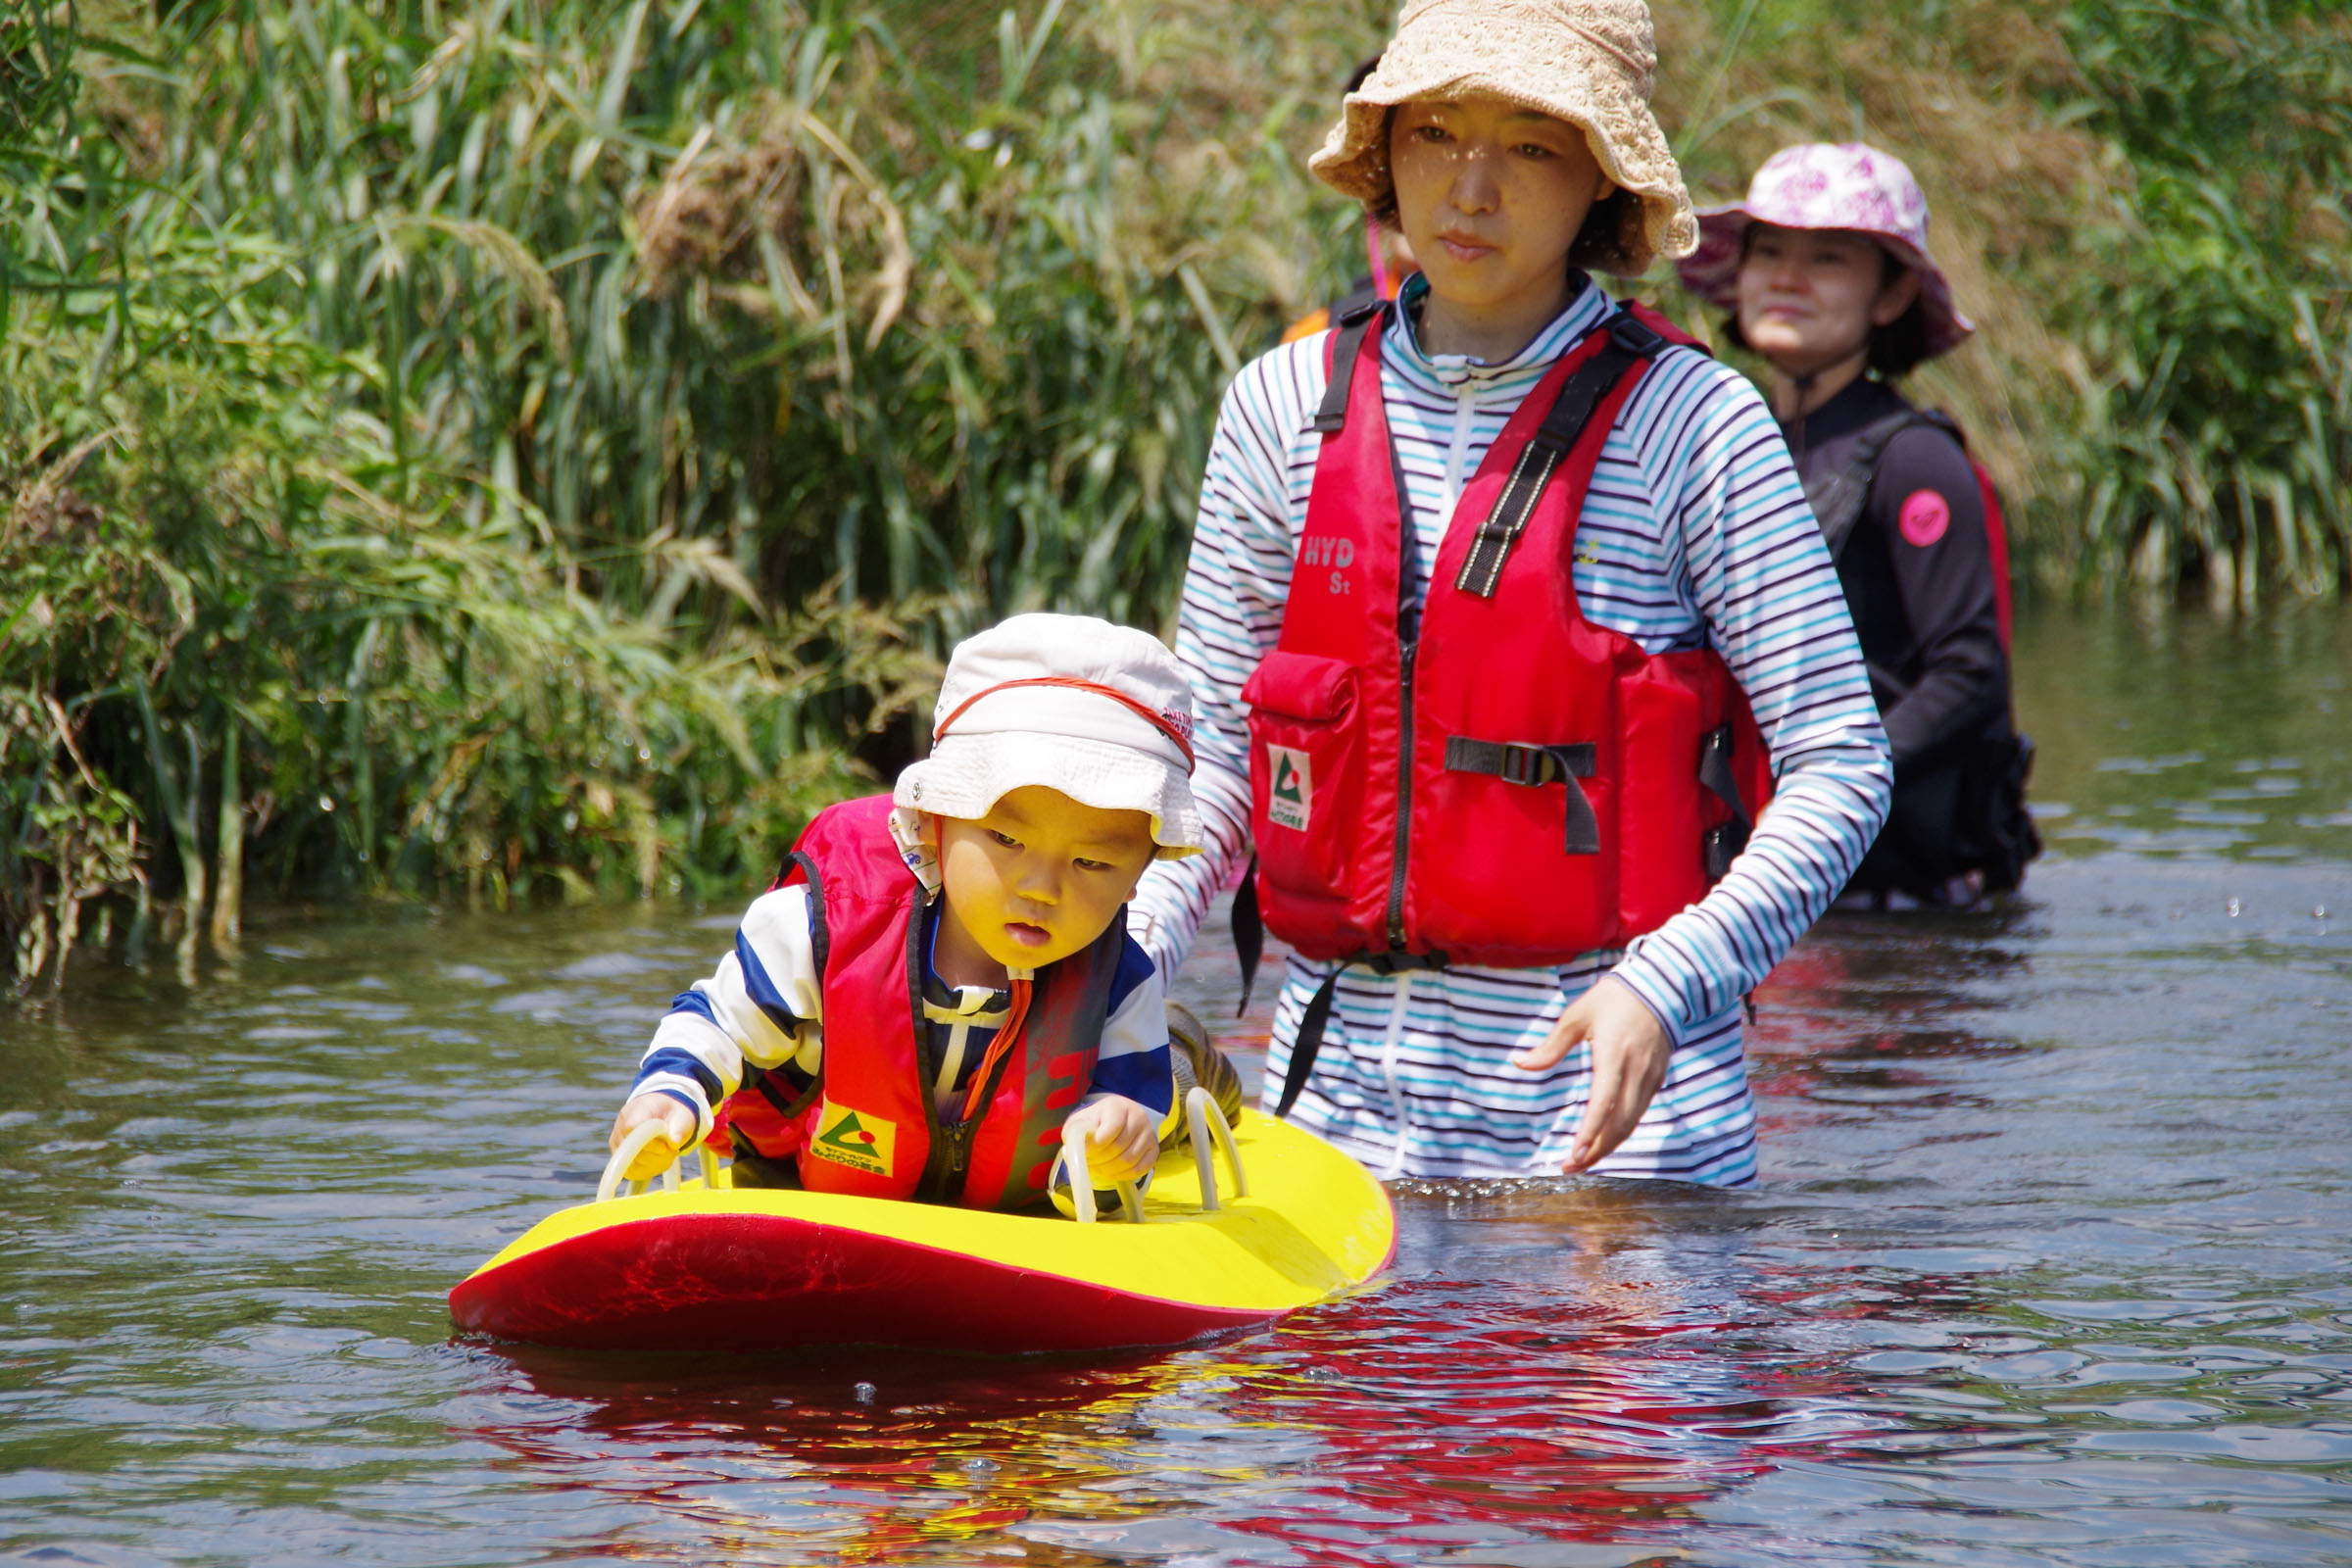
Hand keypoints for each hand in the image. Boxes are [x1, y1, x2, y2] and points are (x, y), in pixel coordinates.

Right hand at [609, 1092, 698, 1181]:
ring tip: (667, 1150)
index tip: (665, 1147)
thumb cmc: (672, 1114)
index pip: (632, 1129)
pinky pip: (634, 1173)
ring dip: (657, 1163)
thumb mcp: (683, 1115)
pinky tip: (659, 1159)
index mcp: (635, 1111)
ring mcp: (617, 1145)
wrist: (663, 1114)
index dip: (649, 1142)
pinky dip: (651, 1170)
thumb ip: (681, 1127)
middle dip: (659, 1155)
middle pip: (634, 1152)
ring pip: (634, 1166)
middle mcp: (621, 1128)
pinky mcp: (620, 1160)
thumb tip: (675, 1142)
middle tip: (672, 1146)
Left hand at [1062, 1095, 1159, 1185]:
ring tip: (1097, 1168)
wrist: (1117, 1119)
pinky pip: (1141, 1169)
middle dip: (1100, 1160)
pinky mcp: (1154, 1150)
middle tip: (1089, 1163)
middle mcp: (1138, 1117)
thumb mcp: (1081, 1121)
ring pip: (1129, 1160)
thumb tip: (1077, 1149)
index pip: (1112, 1128)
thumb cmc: (1096, 1122)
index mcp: (1118, 1106)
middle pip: (1119, 1147)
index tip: (1085, 1152)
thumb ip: (1075, 1132)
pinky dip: (1123, 1175)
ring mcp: (1149, 1134)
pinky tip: (1111, 1172)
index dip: (1096, 1145)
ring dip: (1109, 1169)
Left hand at [1508, 975, 1671, 1174]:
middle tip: (1570, 1168)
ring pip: (1631, 1123)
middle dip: (1596, 1151)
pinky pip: (1639, 1113)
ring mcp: (1650, 1077)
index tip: (1575, 1154)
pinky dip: (1621, 1131)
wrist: (1661, 987)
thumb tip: (1520, 1064)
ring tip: (1581, 1162)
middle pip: (1620, 1124)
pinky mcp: (1657, 1079)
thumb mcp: (1577, 1016)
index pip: (1604, 1102)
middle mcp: (1637, 1071)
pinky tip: (1602, 1140)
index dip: (1590, 1132)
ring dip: (1608, 1147)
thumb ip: (1550, 1046)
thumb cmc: (1614, 999)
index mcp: (1615, 1054)